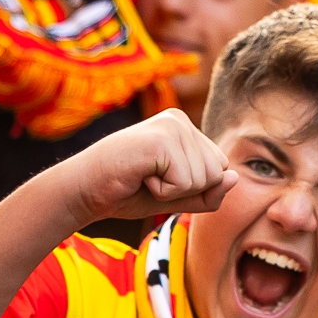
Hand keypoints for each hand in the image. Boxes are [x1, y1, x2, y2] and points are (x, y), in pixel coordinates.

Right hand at [55, 109, 234, 227]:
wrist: (83, 191)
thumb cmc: (124, 191)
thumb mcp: (174, 197)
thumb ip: (207, 193)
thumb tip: (235, 178)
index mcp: (184, 128)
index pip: (219, 168)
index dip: (191, 188)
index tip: (156, 179)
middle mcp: (180, 120)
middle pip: (216, 173)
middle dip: (185, 189)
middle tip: (148, 179)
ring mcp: (171, 126)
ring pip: (203, 179)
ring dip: (171, 191)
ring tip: (142, 176)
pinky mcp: (162, 139)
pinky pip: (185, 182)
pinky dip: (162, 192)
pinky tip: (139, 176)